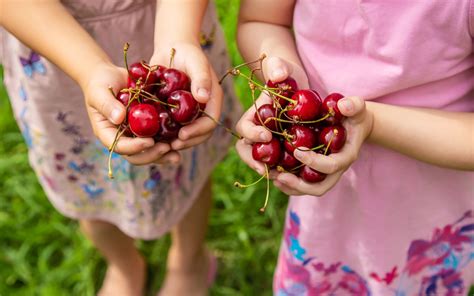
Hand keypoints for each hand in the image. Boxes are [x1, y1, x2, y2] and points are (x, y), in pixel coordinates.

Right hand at [82, 62, 172, 164]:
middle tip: (167, 148)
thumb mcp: (100, 92)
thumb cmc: (100, 84)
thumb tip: (119, 118)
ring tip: (176, 154)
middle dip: (152, 154)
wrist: (110, 77)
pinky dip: (170, 143)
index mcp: (108, 134)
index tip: (149, 141)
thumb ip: (107, 105)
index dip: (135, 147)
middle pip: (136, 156)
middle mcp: (122, 139)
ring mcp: (135, 136)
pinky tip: (183, 142)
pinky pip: (158, 140)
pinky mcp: (147, 129)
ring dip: (163, 155)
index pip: (120, 147)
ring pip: (149, 152)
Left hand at [149, 42, 222, 156]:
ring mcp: (189, 113)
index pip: (209, 122)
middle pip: (199, 133)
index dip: (198, 131)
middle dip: (187, 142)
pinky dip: (164, 134)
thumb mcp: (196, 62)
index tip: (182, 135)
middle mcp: (202, 110)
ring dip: (175, 142)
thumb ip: (201, 78)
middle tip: (171, 146)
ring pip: (186, 134)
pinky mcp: (175, 113)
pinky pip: (172, 128)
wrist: (172, 49)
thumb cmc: (187, 53)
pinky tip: (152, 137)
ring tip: (161, 145)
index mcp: (212, 101)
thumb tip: (203, 97)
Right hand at [235, 56, 308, 174]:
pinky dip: (286, 169)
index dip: (252, 134)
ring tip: (283, 177)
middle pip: (247, 150)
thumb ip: (278, 67)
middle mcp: (256, 131)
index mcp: (251, 115)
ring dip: (269, 170)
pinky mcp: (282, 148)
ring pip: (262, 161)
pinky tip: (297, 174)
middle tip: (268, 170)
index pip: (244, 128)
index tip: (267, 135)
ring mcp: (268, 141)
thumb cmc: (284, 72)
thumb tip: (278, 75)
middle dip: (254, 161)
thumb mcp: (282, 67)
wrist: (294, 83)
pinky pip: (280, 162)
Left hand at [273, 96, 373, 195]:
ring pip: (310, 189)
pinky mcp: (317, 172)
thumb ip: (353, 105)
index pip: (332, 165)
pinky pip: (303, 184)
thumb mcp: (356, 107)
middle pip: (320, 187)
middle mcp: (337, 169)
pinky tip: (275, 176)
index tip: (297, 151)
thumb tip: (343, 106)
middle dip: (300, 184)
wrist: (355, 126)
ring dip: (291, 187)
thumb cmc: (354, 115)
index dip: (314, 161)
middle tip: (280, 175)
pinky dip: (289, 184)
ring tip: (273, 177)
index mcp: (346, 156)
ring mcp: (327, 174)